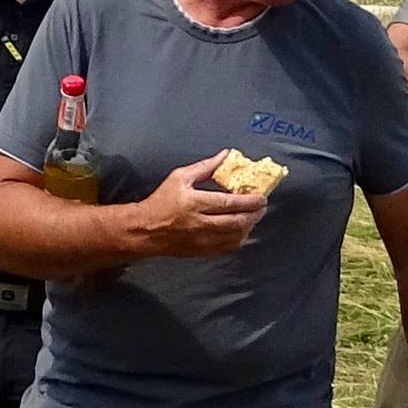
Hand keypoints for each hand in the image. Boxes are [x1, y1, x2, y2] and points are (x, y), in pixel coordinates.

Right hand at [133, 155, 275, 258]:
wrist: (144, 230)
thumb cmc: (161, 201)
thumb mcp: (179, 177)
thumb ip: (205, 167)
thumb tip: (226, 155)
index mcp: (194, 203)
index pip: (228, 203)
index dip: (248, 201)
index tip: (261, 197)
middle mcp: (199, 224)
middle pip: (236, 222)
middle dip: (254, 214)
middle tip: (262, 206)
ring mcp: (201, 240)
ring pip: (234, 237)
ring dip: (249, 227)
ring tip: (254, 216)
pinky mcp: (201, 251)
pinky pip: (227, 248)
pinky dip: (239, 239)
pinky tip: (242, 230)